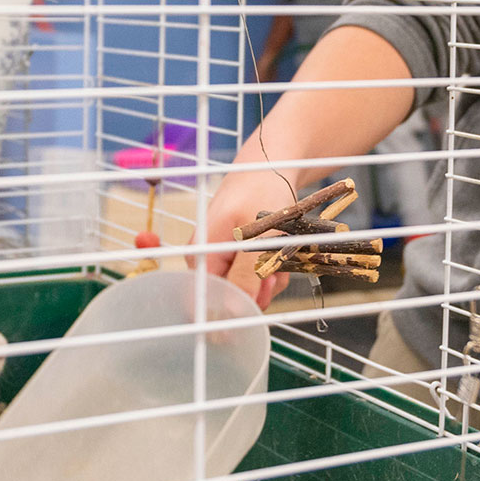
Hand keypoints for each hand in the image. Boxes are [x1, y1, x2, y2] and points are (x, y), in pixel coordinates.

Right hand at [201, 169, 299, 308]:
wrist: (270, 167)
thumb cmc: (262, 192)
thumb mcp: (258, 235)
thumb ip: (246, 276)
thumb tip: (232, 313)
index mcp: (200, 257)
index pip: (206, 303)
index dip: (232, 312)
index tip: (261, 295)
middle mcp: (205, 262)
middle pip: (230, 300)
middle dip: (259, 290)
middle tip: (276, 268)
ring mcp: (221, 259)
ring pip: (248, 290)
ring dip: (270, 278)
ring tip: (279, 250)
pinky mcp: (237, 257)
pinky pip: (255, 278)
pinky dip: (272, 269)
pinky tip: (278, 249)